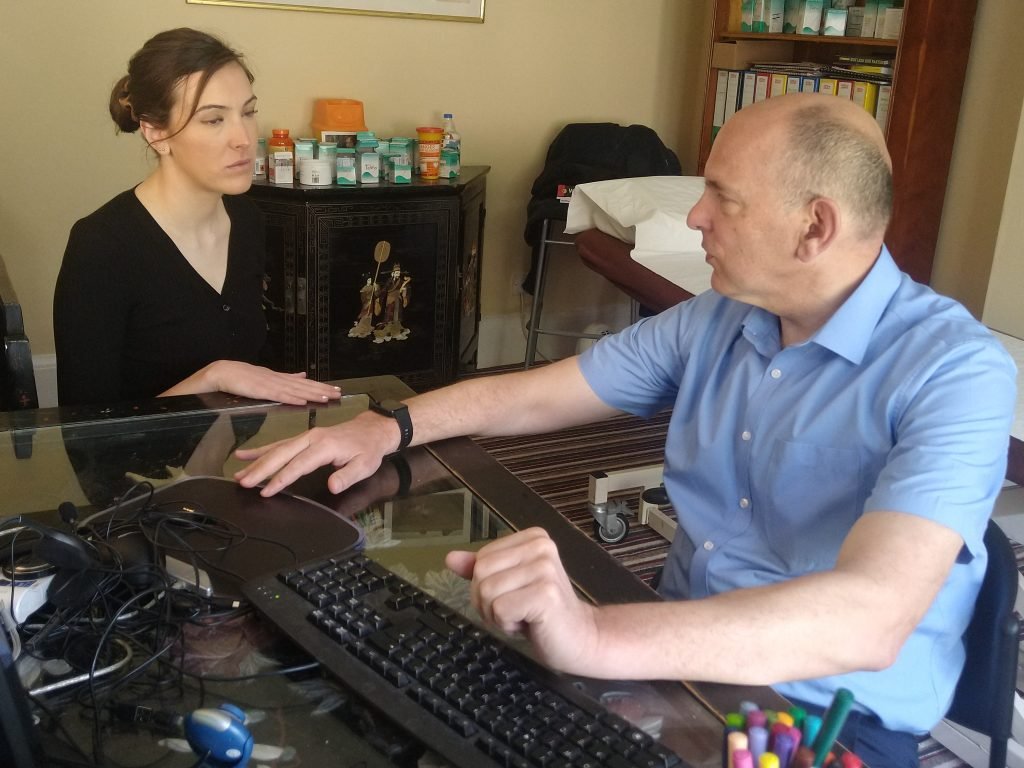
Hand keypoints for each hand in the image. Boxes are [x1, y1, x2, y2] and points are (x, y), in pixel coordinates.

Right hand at [203, 360, 341, 404]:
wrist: (221, 372)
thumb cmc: (243, 377)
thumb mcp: (268, 377)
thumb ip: (286, 377)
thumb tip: (303, 375)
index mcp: (281, 378)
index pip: (305, 383)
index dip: (320, 386)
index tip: (336, 390)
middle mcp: (278, 380)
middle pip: (304, 386)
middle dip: (322, 390)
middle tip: (339, 394)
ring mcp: (269, 384)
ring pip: (294, 390)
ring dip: (311, 394)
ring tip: (326, 398)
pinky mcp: (260, 391)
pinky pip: (278, 395)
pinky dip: (291, 398)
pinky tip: (302, 402)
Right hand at [234, 411, 397, 496]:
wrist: (372, 430)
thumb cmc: (368, 449)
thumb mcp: (365, 465)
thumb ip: (348, 476)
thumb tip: (332, 486)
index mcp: (325, 446)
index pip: (299, 465)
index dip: (282, 478)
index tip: (266, 491)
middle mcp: (311, 438)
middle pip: (282, 454)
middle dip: (261, 469)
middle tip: (242, 482)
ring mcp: (306, 436)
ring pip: (277, 449)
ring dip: (257, 460)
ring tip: (238, 472)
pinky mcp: (304, 438)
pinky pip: (280, 444)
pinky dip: (262, 449)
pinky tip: (246, 454)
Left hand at [446, 527, 599, 674]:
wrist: (580, 638)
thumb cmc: (542, 612)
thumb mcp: (508, 585)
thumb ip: (481, 569)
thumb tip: (450, 558)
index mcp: (533, 538)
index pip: (481, 558)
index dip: (485, 584)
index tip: (513, 595)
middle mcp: (541, 547)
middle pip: (480, 573)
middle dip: (487, 601)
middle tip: (515, 610)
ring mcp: (545, 569)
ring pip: (486, 592)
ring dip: (497, 615)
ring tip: (523, 616)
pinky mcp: (545, 594)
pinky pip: (499, 609)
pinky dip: (507, 624)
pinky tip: (529, 624)